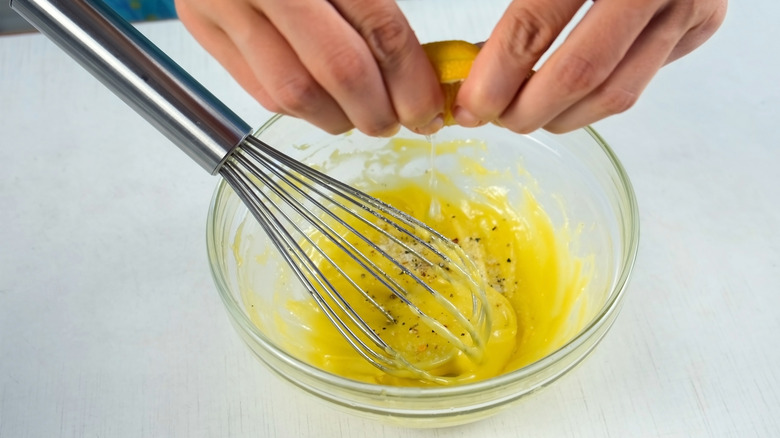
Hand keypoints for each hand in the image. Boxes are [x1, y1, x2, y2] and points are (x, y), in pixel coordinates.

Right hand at [174, 0, 444, 135]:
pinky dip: (301, 108)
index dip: (412, 79)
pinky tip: (325, 103)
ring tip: (363, 115)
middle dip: (378, 110)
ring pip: (295, 94)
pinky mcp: (201, 27)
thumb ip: (376, 3)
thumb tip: (418, 69)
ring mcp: (223, 4)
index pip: (379, 28)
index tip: (428, 108)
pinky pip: (261, 92)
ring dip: (340, 118)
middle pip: (338, 70)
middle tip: (400, 120)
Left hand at [455, 0, 727, 132]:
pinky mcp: (704, 22)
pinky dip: (596, 100)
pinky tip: (567, 95)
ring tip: (525, 113)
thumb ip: (523, 6)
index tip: (470, 105)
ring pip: (616, 93)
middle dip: (526, 110)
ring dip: (561, 117)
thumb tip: (477, 65)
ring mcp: (688, 3)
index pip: (535, 24)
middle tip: (494, 117)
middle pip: (580, 74)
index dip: (496, 75)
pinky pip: (641, 80)